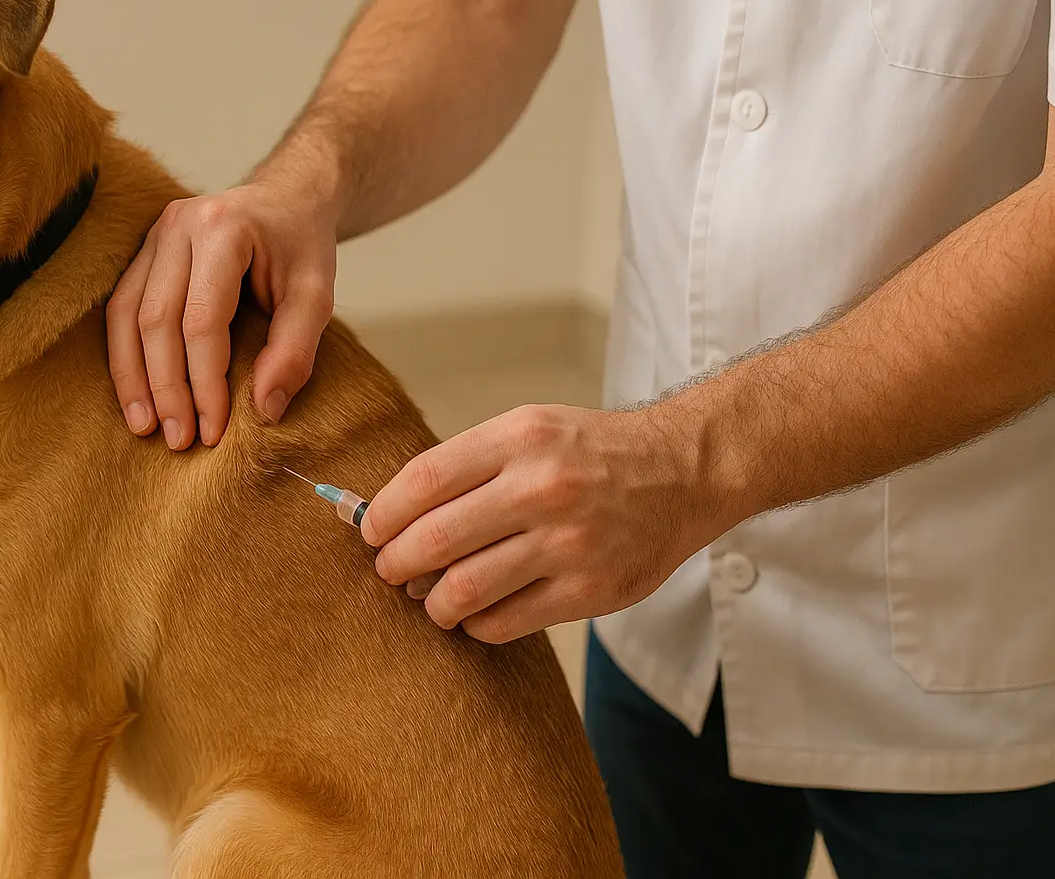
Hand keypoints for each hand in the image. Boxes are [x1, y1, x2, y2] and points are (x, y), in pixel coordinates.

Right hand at [106, 179, 336, 449]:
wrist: (287, 196)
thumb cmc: (301, 245)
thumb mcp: (317, 295)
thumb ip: (295, 350)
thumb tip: (264, 410)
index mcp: (223, 229)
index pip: (202, 319)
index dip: (204, 381)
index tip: (214, 429)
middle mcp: (178, 225)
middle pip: (156, 319)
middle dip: (166, 386)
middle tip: (179, 440)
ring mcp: (154, 235)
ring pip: (125, 314)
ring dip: (132, 376)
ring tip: (144, 426)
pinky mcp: (144, 251)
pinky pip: (121, 307)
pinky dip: (125, 355)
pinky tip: (135, 393)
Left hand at [360, 403, 743, 642]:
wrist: (683, 472)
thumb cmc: (592, 453)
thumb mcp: (530, 429)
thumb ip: (466, 466)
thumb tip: (391, 516)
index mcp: (521, 439)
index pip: (425, 481)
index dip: (384, 514)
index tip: (371, 531)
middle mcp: (544, 488)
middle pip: (436, 539)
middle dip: (396, 563)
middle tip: (390, 570)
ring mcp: (569, 542)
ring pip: (465, 589)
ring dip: (432, 602)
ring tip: (430, 598)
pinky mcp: (590, 589)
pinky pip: (505, 622)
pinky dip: (476, 624)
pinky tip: (476, 613)